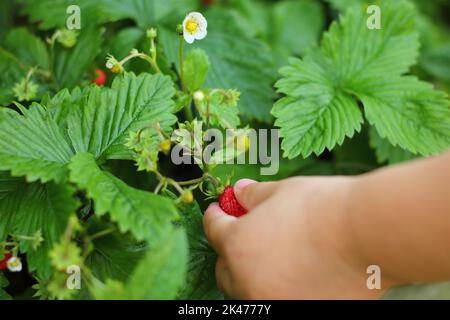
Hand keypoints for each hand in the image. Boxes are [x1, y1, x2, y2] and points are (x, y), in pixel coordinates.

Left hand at [203, 177, 392, 298]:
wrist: (369, 234)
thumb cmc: (323, 207)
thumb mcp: (281, 191)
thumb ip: (253, 195)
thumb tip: (238, 192)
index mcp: (238, 245)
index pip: (213, 230)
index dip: (215, 216)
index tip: (219, 211)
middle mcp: (248, 280)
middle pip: (224, 269)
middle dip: (230, 251)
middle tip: (244, 236)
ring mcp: (272, 301)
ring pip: (247, 290)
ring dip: (250, 273)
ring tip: (271, 257)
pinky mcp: (297, 310)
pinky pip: (277, 299)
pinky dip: (278, 288)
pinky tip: (295, 273)